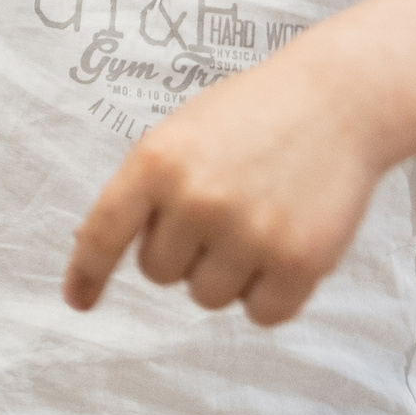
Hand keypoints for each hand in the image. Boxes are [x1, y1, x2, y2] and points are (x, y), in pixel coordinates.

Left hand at [63, 63, 385, 326]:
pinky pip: (262, 313)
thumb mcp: (179, 135)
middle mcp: (196, 200)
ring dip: (225, 274)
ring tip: (253, 221)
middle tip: (219, 210)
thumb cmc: (251, 116)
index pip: (103, 232)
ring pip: (207, 296)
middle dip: (182, 251)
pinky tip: (282, 248)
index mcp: (156, 162)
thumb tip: (97, 242)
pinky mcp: (300, 262)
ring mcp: (248, 233)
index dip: (87, 272)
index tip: (79, 300)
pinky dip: (269, 295)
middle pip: (159, 273)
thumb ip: (143, 187)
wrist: (336, 101)